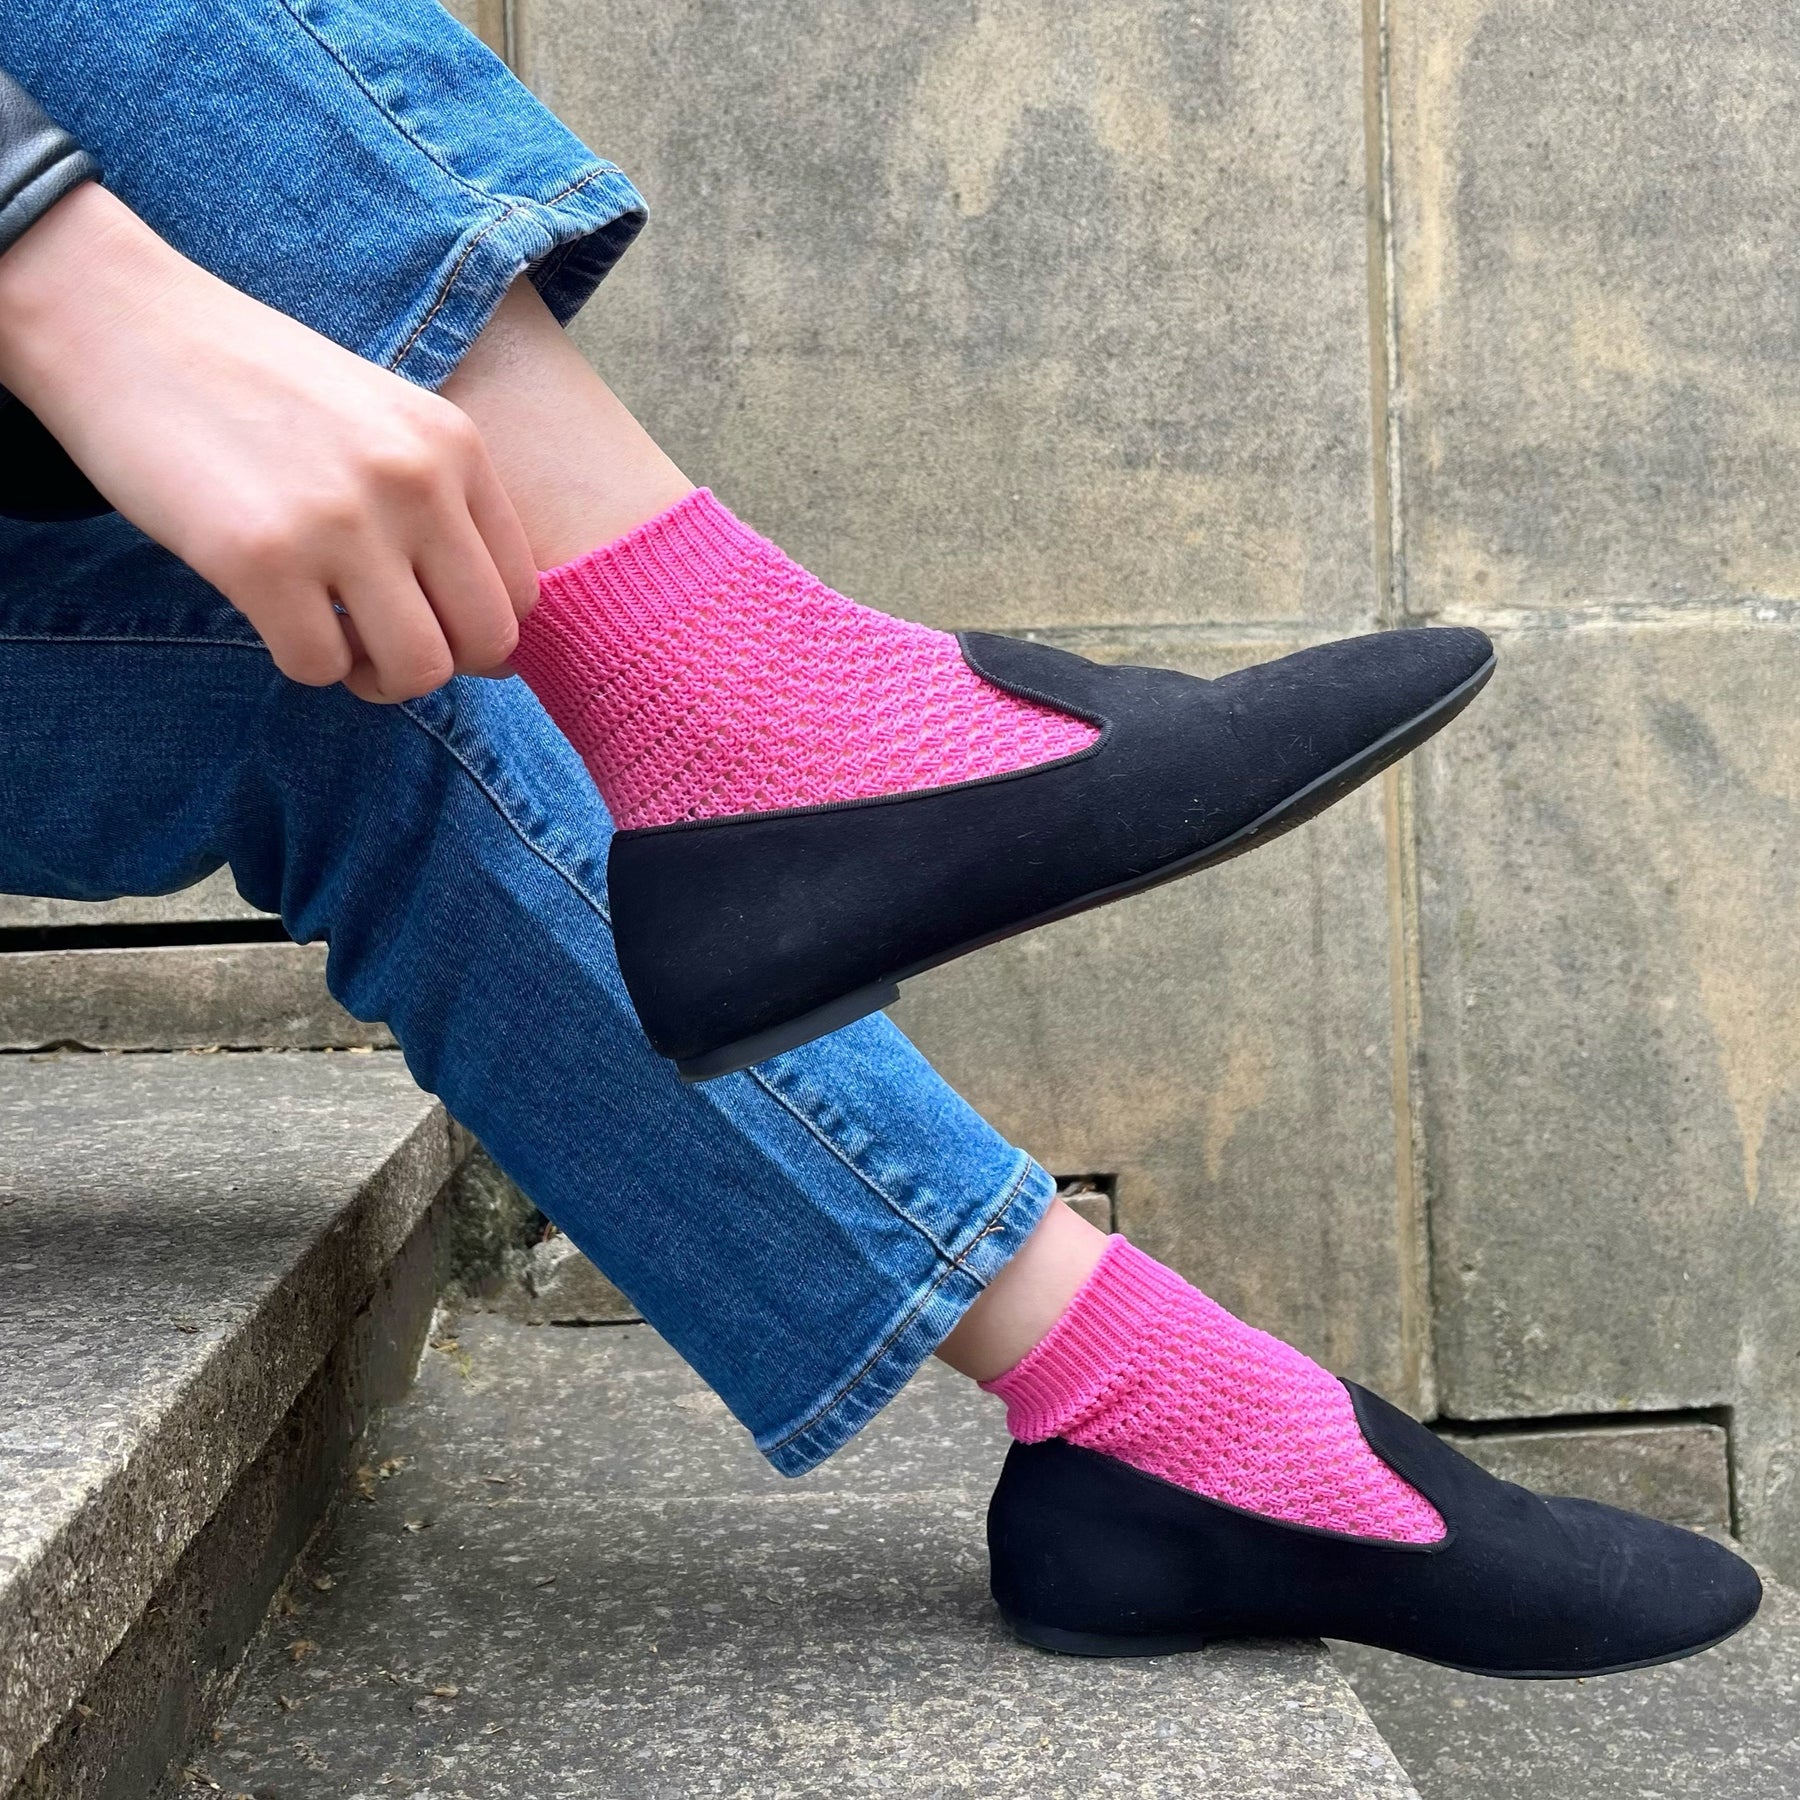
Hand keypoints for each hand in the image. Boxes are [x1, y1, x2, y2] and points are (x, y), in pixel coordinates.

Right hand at [0, 181, 536, 701]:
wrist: (123, 324)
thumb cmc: (259, 387)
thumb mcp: (385, 419)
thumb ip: (440, 503)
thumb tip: (480, 629)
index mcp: (456, 448)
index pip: (521, 595)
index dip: (479, 632)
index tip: (430, 623)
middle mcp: (415, 482)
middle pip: (486, 645)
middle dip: (440, 667)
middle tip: (383, 645)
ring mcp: (341, 521)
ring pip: (417, 671)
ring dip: (376, 678)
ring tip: (335, 639)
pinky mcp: (260, 558)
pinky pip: (320, 667)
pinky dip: (302, 660)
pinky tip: (275, 613)